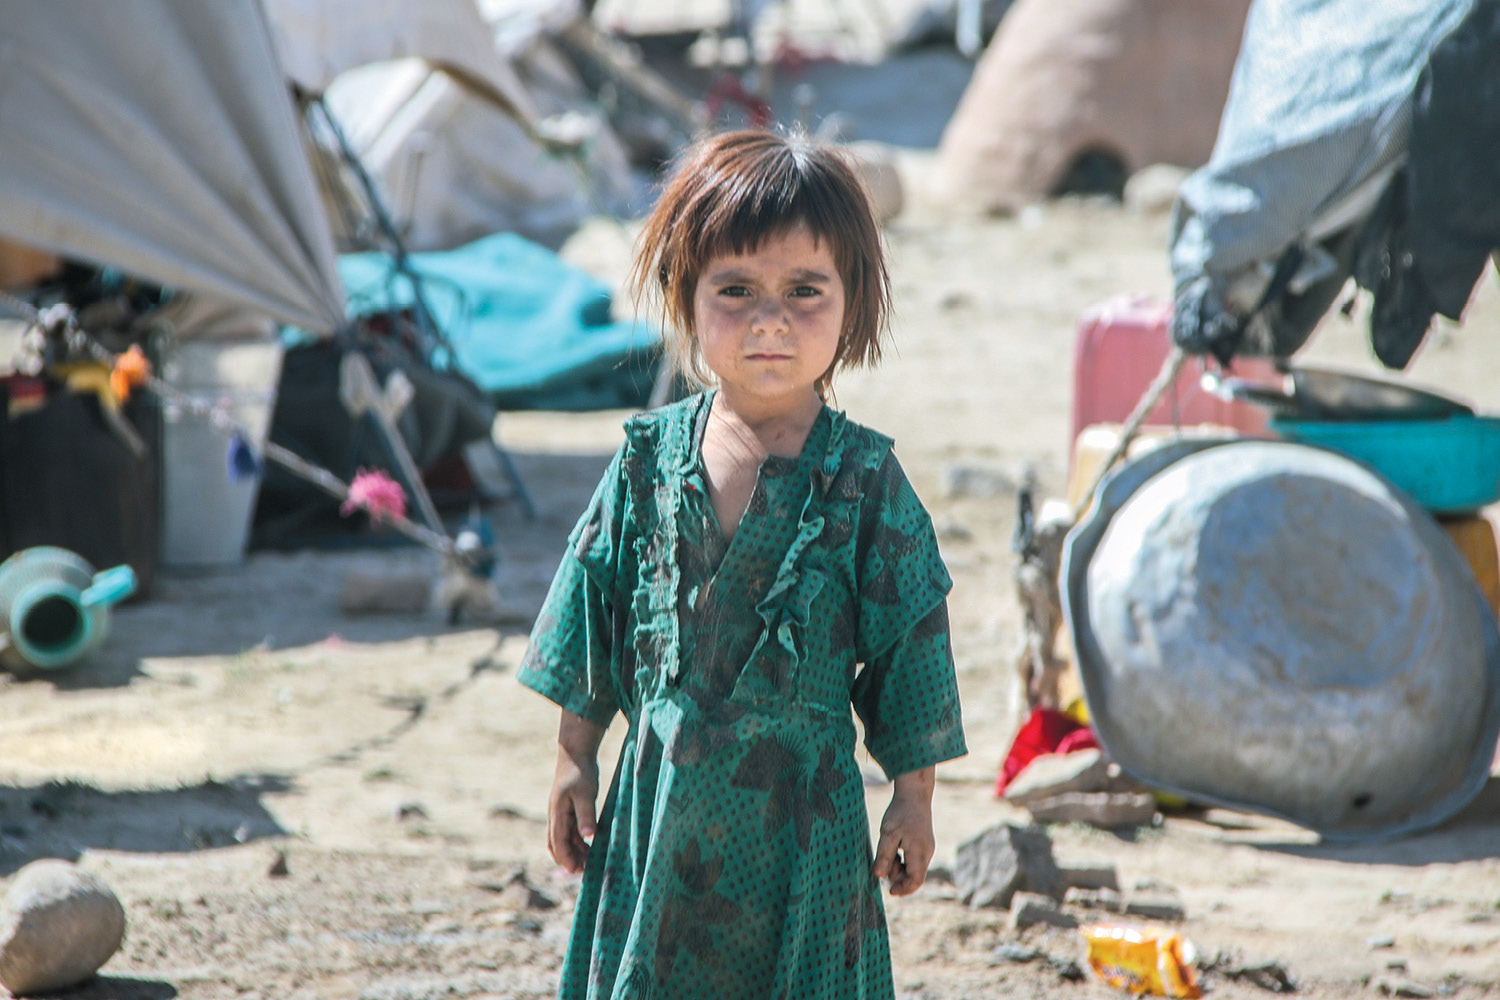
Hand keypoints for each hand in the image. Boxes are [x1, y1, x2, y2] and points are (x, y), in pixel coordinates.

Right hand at [546, 710, 604, 873]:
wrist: (576, 751)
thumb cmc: (580, 771)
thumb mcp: (585, 793)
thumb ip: (586, 815)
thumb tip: (588, 837)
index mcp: (557, 812)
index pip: (557, 842)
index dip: (565, 858)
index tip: (576, 871)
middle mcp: (555, 814)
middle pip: (556, 844)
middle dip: (567, 859)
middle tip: (583, 870)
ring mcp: (561, 811)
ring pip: (563, 838)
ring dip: (573, 851)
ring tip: (589, 862)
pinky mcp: (568, 808)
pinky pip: (570, 830)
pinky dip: (577, 840)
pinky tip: (590, 845)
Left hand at [873, 766, 935, 896]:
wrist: (915, 794)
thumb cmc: (901, 812)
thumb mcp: (888, 833)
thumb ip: (884, 856)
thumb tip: (878, 876)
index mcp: (919, 852)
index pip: (916, 880)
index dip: (904, 889)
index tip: (890, 891)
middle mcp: (927, 853)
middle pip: (915, 876)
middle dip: (898, 876)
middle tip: (885, 864)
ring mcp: (927, 848)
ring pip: (914, 868)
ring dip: (900, 868)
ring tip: (890, 852)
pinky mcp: (924, 844)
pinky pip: (915, 860)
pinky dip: (904, 860)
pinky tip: (895, 848)